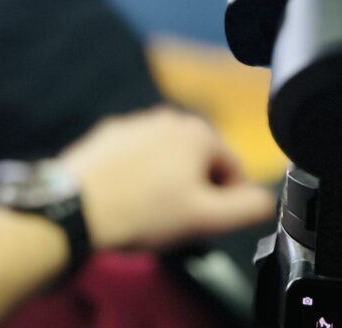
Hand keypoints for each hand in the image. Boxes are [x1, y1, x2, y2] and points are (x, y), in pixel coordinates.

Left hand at [60, 107, 275, 251]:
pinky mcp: (109, 133)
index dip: (227, 201)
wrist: (75, 208)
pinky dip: (138, 174)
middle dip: (196, 189)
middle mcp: (170, 118)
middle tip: (177, 221)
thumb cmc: (142, 212)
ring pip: (167, 157)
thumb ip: (246, 207)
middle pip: (200, 160)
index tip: (207, 223)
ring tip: (149, 213)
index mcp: (199, 133)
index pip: (233, 169)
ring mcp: (137, 122)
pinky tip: (126, 198)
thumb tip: (266, 199)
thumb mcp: (204, 218)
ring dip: (167, 181)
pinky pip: (137, 156)